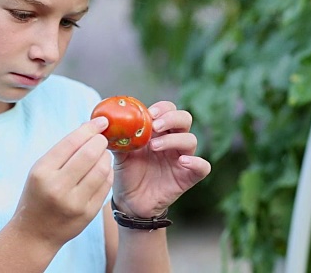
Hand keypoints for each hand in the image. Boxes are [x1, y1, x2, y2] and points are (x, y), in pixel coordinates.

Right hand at [11, 117, 113, 247]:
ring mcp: (74, 202)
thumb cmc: (38, 195)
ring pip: (101, 168)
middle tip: (102, 138)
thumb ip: (63, 151)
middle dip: (100, 141)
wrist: (35, 234)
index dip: (90, 128)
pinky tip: (103, 169)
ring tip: (102, 153)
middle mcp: (57, 187)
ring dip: (106, 156)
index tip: (101, 121)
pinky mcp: (88, 213)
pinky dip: (107, 172)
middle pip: (90, 154)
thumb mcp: (40, 170)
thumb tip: (90, 127)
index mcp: (42, 172)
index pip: (71, 142)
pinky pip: (106, 185)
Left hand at [111, 101, 210, 217]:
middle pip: (184, 119)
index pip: (169, 109)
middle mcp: (173, 141)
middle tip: (155, 125)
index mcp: (159, 131)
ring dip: (174, 139)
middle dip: (171, 118)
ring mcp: (182, 158)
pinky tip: (182, 161)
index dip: (162, 108)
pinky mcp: (188, 176)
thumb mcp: (120, 154)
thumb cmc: (127, 173)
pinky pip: (203, 167)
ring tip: (155, 147)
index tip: (149, 113)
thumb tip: (107, 124)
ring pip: (191, 140)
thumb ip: (118, 138)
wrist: (130, 202)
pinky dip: (196, 162)